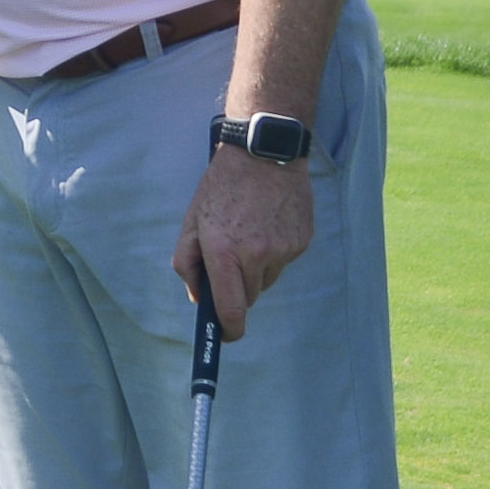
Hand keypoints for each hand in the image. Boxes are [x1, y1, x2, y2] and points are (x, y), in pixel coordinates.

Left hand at [173, 143, 314, 331]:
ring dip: (257, 268)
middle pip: (250, 297)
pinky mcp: (302, 242)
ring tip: (251, 232)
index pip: (231, 310)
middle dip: (239, 287)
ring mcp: (283, 250)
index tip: (226, 336)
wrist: (264, 152)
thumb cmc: (222, 187)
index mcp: (224, 253)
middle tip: (231, 259)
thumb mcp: (192, 221)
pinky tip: (269, 223)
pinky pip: (284, 261)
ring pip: (268, 279)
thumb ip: (187, 264)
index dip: (228, 331)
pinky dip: (275, 252)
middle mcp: (256, 256)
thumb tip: (199, 298)